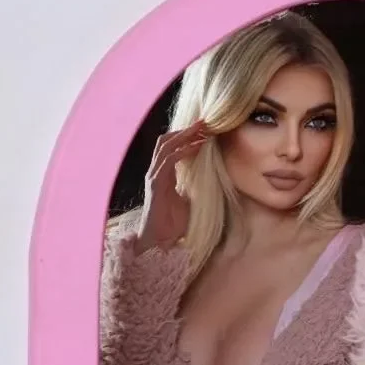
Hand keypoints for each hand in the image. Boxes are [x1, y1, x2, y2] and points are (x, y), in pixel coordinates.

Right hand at [135, 121, 208, 252]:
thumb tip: (211, 181)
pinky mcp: (155, 185)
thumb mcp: (189, 202)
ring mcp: (154, 177)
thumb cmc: (172, 225)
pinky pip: (167, 161)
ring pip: (166, 146)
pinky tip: (196, 146)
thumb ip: (194, 189)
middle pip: (167, 141)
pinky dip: (182, 151)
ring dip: (185, 136)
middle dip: (186, 130)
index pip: (172, 147)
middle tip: (205, 122)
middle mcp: (156, 172)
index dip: (187, 136)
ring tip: (202, 129)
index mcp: (164, 174)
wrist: (158, 242)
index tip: (206, 129)